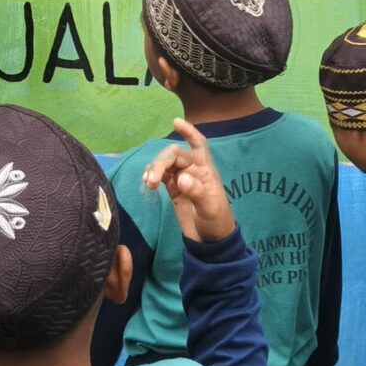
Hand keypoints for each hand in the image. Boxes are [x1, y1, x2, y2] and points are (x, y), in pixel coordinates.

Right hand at [141, 119, 236, 243]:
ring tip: (148, 183)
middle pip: (174, 156)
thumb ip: (197, 192)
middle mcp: (194, 171)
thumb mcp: (210, 209)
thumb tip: (181, 178)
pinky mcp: (175, 191)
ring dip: (154, 169)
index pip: (199, 145)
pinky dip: (153, 177)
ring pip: (165, 165)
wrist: (211, 242)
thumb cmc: (217, 222)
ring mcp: (183, 180)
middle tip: (152, 180)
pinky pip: (161, 177)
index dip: (189, 132)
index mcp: (206, 171)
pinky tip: (148, 183)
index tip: (176, 122)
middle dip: (161, 162)